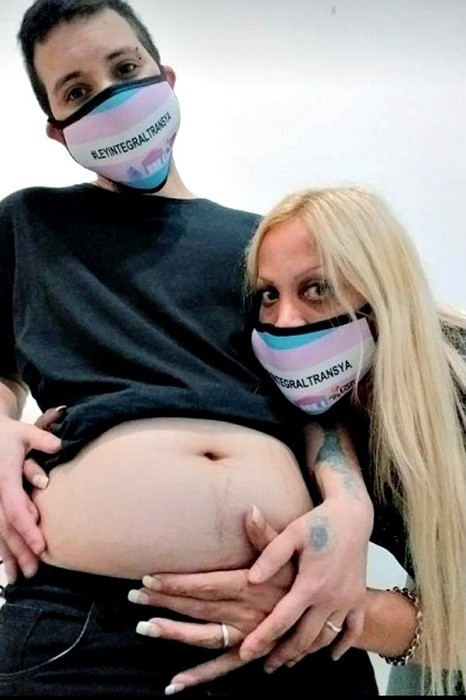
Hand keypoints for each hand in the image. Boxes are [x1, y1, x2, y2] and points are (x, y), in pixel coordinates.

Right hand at [0, 413, 61, 581]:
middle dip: (20, 550)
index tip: (41, 546)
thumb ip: (41, 439)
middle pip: (6, 527)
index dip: (27, 528)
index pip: (15, 508)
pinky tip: (9, 569)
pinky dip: (2, 551)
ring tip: (23, 577)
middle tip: (36, 569)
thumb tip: (58, 445)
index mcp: (4, 477)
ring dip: (10, 556)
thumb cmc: (10, 435)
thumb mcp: (25, 432)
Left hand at [129, 506, 291, 692]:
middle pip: (197, 608)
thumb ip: (265, 535)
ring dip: (173, 633)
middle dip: (164, 601)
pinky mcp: (252, 652)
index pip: (205, 584)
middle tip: (134, 597)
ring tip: (144, 628)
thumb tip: (250, 510)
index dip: (177, 582)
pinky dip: (198, 677)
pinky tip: (174, 684)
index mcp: (250, 586)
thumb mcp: (291, 549)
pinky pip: (221, 668)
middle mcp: (246, 613)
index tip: (150, 577)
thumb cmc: (308, 571)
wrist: (332, 606)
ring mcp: (247, 636)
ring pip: (203, 637)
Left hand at [241, 494, 369, 665]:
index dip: (263, 638)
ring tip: (290, 661)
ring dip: (309, 652)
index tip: (245, 653)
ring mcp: (348, 601)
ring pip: (327, 638)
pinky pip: (354, 630)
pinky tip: (332, 655)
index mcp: (311, 584)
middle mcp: (331, 598)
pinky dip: (344, 645)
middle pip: (305, 637)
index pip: (282, 620)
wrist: (354, 515)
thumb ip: (270, 555)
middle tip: (265, 666)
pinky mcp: (359, 598)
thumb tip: (250, 579)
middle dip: (284, 654)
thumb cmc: (319, 522)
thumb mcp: (292, 532)